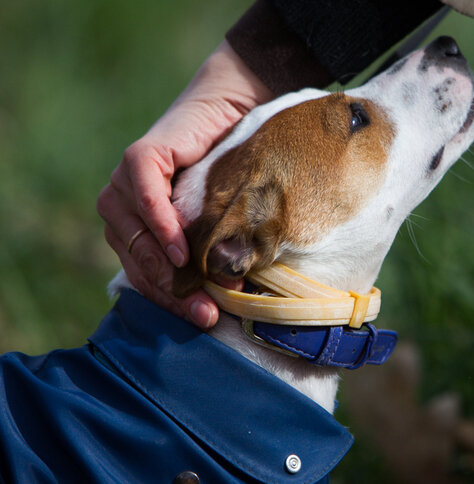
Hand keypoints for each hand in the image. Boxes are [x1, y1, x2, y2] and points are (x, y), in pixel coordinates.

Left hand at [97, 41, 273, 327]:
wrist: (240, 109)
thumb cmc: (237, 168)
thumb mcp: (220, 219)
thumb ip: (207, 251)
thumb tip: (217, 304)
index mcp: (138, 227)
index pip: (145, 275)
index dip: (173, 300)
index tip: (205, 318)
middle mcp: (124, 206)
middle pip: (137, 261)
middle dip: (174, 291)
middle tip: (209, 312)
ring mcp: (126, 182)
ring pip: (134, 235)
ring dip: (167, 264)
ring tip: (200, 283)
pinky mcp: (140, 158)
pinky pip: (142, 196)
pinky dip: (160, 224)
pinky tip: (182, 248)